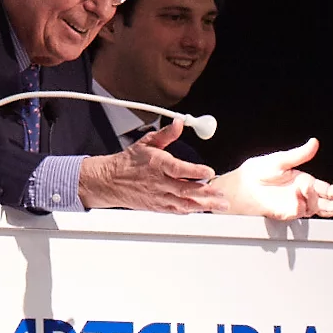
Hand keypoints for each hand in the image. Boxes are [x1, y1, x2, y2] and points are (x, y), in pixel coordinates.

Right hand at [77, 120, 219, 212]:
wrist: (110, 181)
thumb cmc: (129, 162)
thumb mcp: (147, 142)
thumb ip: (166, 134)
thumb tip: (179, 122)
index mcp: (157, 165)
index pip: (179, 169)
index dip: (195, 171)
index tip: (209, 171)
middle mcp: (159, 183)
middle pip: (186, 190)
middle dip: (206, 193)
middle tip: (222, 194)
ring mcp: (159, 196)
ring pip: (184, 203)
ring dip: (204, 205)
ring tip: (220, 204)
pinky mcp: (157, 206)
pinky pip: (177, 210)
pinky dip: (191, 210)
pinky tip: (203, 208)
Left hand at [203, 138, 332, 220]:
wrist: (240, 185)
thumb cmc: (257, 172)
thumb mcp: (280, 160)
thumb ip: (299, 154)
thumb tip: (314, 142)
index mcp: (303, 182)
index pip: (326, 189)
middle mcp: (301, 196)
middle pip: (326, 203)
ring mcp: (294, 205)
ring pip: (317, 209)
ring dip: (328, 205)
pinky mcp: (284, 213)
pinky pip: (299, 210)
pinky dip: (304, 202)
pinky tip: (303, 192)